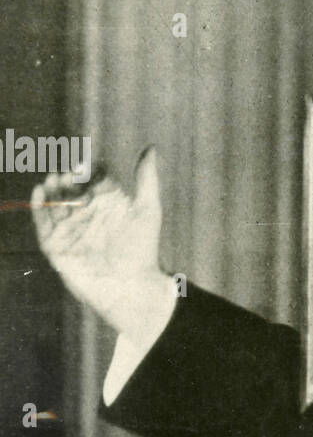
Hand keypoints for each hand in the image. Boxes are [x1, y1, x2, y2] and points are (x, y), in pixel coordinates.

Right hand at [31, 147, 172, 340]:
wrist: (130, 287)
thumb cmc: (143, 250)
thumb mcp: (147, 209)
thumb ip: (146, 179)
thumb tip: (151, 148)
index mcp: (106, 206)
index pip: (91, 181)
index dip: (87, 171)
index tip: (87, 164)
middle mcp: (86, 217)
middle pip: (70, 190)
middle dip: (66, 179)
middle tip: (66, 172)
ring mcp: (70, 231)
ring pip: (54, 204)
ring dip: (51, 190)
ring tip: (53, 179)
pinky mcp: (56, 246)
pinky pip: (42, 224)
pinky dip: (38, 208)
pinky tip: (39, 192)